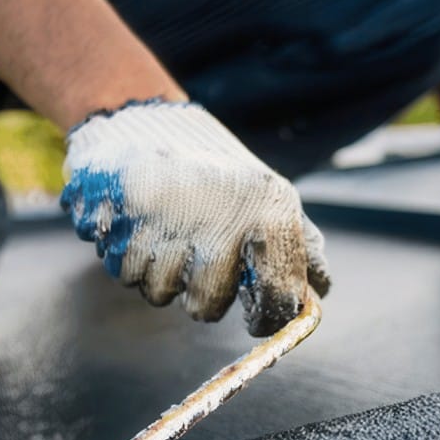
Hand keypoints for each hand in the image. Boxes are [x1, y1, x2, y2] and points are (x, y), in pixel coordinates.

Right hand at [61, 99, 331, 334]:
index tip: (259, 321)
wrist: (142, 118)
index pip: (279, 292)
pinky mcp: (121, 218)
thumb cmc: (216, 171)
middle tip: (200, 268)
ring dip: (162, 277)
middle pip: (208, 306)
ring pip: (161, 294)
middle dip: (202, 299)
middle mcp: (221, 213)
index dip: (270, 317)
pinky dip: (130, 261)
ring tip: (166, 237)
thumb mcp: (268, 193)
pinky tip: (139, 230)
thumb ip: (298, 244)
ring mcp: (167, 218)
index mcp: (268, 207)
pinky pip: (126, 275)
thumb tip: (318, 294)